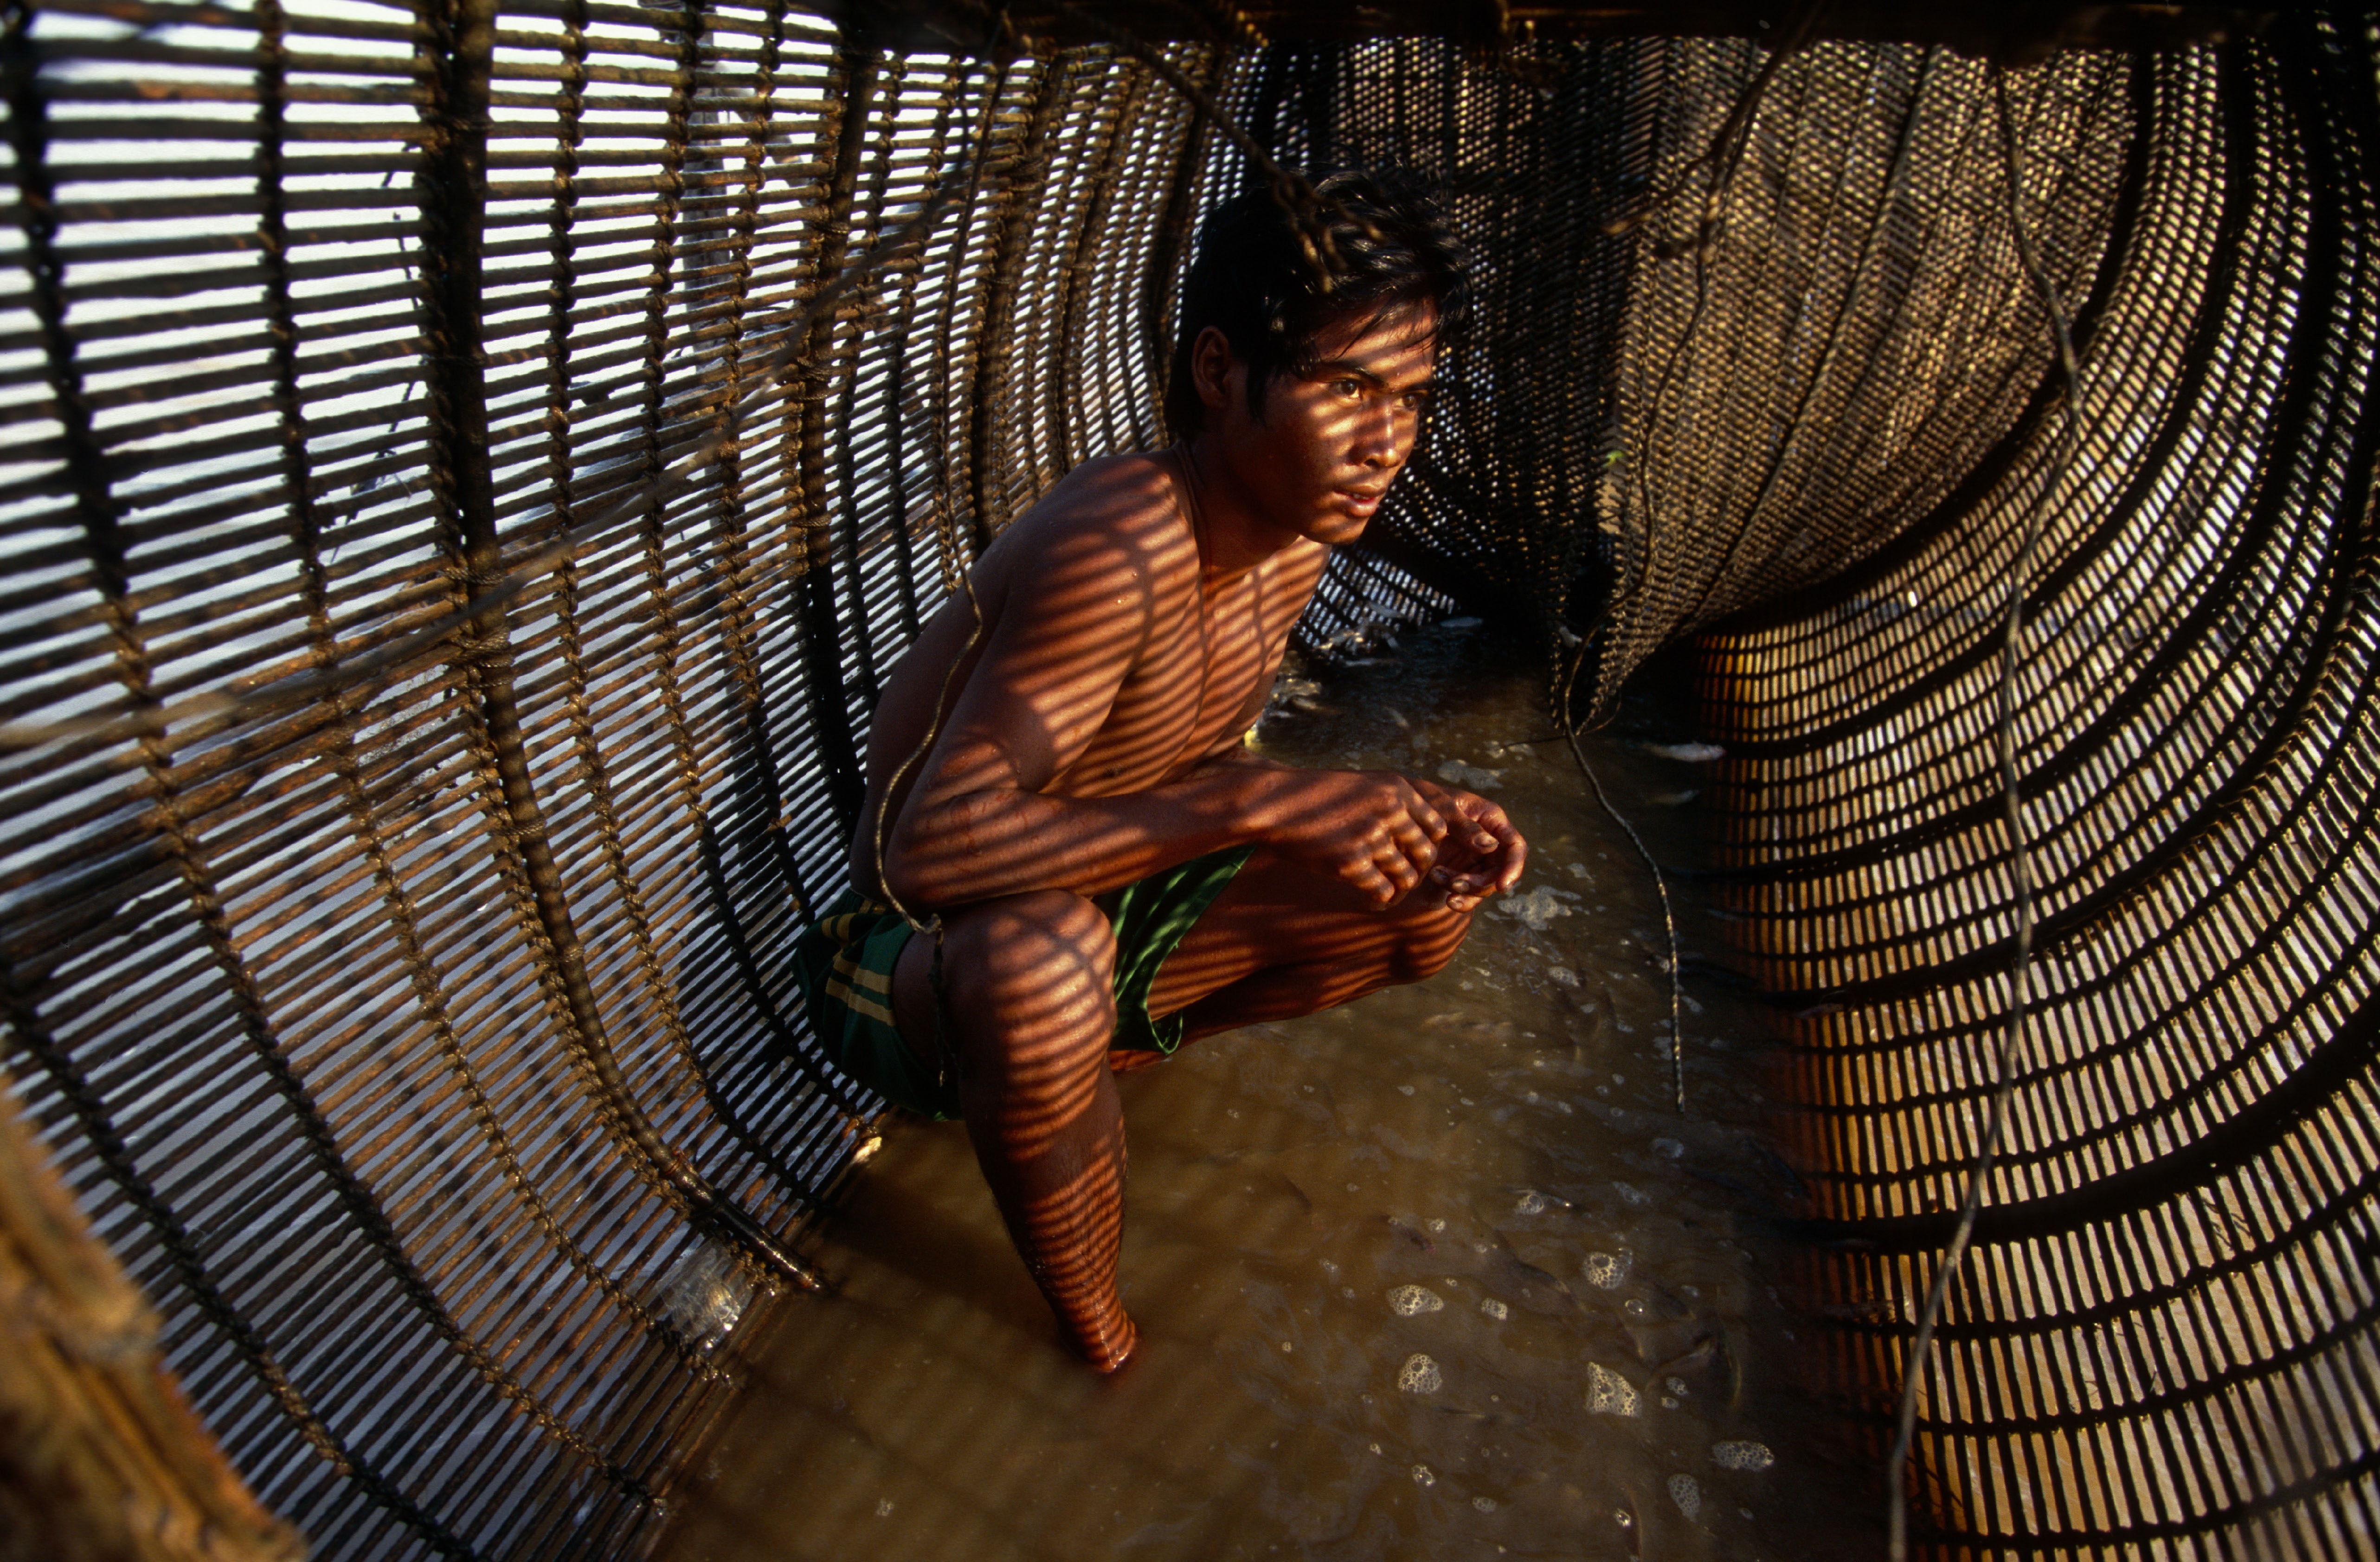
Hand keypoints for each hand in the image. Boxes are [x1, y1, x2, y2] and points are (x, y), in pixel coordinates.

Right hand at [1254, 768, 1451, 904]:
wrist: (1274, 804)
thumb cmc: (1316, 796)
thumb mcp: (1364, 785)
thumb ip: (1394, 803)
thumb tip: (1421, 831)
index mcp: (1397, 790)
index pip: (1438, 827)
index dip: (1429, 846)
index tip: (1413, 857)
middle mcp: (1391, 812)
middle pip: (1427, 855)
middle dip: (1417, 873)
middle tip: (1401, 882)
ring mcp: (1371, 838)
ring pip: (1407, 878)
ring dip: (1399, 892)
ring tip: (1387, 896)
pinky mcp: (1350, 863)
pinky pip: (1382, 891)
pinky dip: (1380, 901)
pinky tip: (1369, 902)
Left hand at [1409, 777, 1525, 912]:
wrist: (1397, 812)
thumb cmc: (1422, 800)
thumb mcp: (1443, 809)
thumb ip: (1466, 827)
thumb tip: (1491, 846)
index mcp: (1491, 820)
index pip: (1515, 846)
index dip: (1513, 867)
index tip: (1501, 887)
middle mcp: (1488, 842)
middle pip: (1499, 872)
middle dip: (1480, 883)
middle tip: (1455, 884)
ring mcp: (1474, 859)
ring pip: (1483, 886)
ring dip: (1466, 890)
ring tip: (1437, 878)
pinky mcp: (1459, 873)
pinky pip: (1468, 892)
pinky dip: (1460, 898)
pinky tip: (1446, 899)